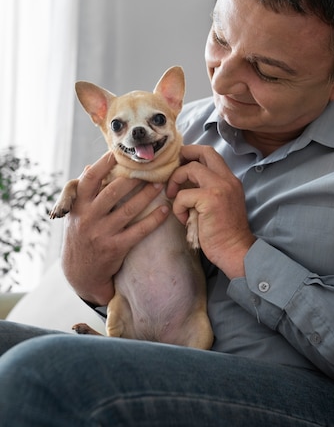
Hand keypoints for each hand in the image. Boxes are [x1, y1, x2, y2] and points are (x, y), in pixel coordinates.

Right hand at [61, 153, 169, 304]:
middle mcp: (88, 218)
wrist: (80, 273)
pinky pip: (139, 231)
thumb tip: (88, 167)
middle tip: (149, 169)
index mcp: (78, 206)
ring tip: (160, 184)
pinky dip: (154, 219)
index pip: (90, 179)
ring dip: (147, 195)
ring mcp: (102, 234)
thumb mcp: (76, 214)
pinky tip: (165, 209)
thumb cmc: (80, 235)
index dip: (104, 164)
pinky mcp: (116, 248)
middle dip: (133, 179)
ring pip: (128, 210)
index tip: (118, 154)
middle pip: (113, 192)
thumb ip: (82, 192)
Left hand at [166, 145, 255, 277]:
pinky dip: (178, 207)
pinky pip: (183, 195)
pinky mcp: (210, 200)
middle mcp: (227, 179)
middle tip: (172, 171)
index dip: (193, 153)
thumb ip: (208, 189)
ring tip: (174, 197)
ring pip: (190, 169)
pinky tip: (184, 219)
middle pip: (204, 151)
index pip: (211, 153)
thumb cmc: (224, 232)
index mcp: (230, 179)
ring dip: (176, 182)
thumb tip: (184, 181)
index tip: (180, 164)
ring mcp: (220, 188)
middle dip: (184, 156)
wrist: (235, 251)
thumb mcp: (220, 204)